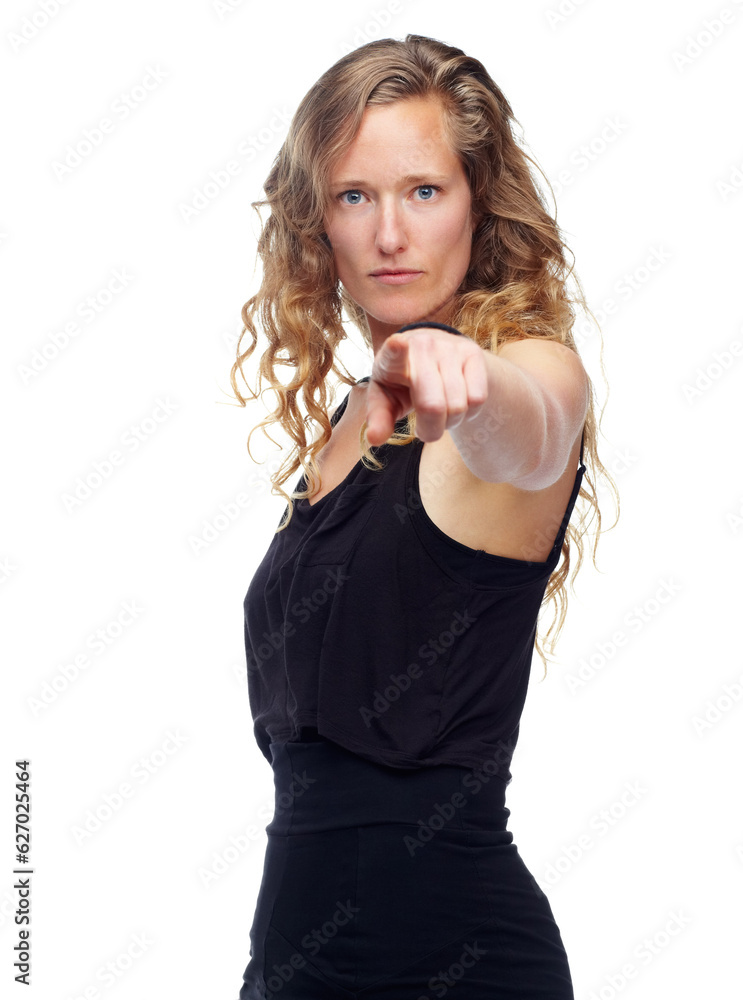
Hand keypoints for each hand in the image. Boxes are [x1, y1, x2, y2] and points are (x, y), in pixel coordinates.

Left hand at [364, 328, 488, 445]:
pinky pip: (478, 399)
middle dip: (430, 430)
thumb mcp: (385, 399)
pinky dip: (469, 413)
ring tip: (440, 413)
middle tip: (423, 429)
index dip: (396, 349)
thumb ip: (378, 419)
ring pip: (458, 406)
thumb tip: (374, 439)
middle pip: (433, 406)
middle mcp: (423, 346)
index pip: (394, 351)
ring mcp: (450, 348)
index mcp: (392, 357)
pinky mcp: (473, 352)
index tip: (398, 344)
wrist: (434, 353)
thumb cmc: (401, 382)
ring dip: (450, 422)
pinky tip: (457, 402)